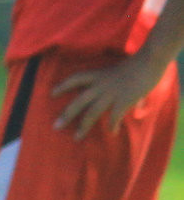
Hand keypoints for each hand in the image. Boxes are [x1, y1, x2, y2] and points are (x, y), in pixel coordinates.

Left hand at [54, 56, 168, 137]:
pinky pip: (114, 117)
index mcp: (98, 75)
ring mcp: (110, 94)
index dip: (62, 86)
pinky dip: (112, 126)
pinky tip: (112, 132)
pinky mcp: (123, 101)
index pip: (75, 79)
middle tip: (55, 126)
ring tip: (76, 137)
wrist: (149, 62)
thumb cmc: (136, 64)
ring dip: (83, 126)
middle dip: (66, 115)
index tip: (51, 93)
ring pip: (91, 113)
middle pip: (78, 101)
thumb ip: (115, 83)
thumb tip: (126, 99)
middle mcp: (100, 85)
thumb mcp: (118, 70)